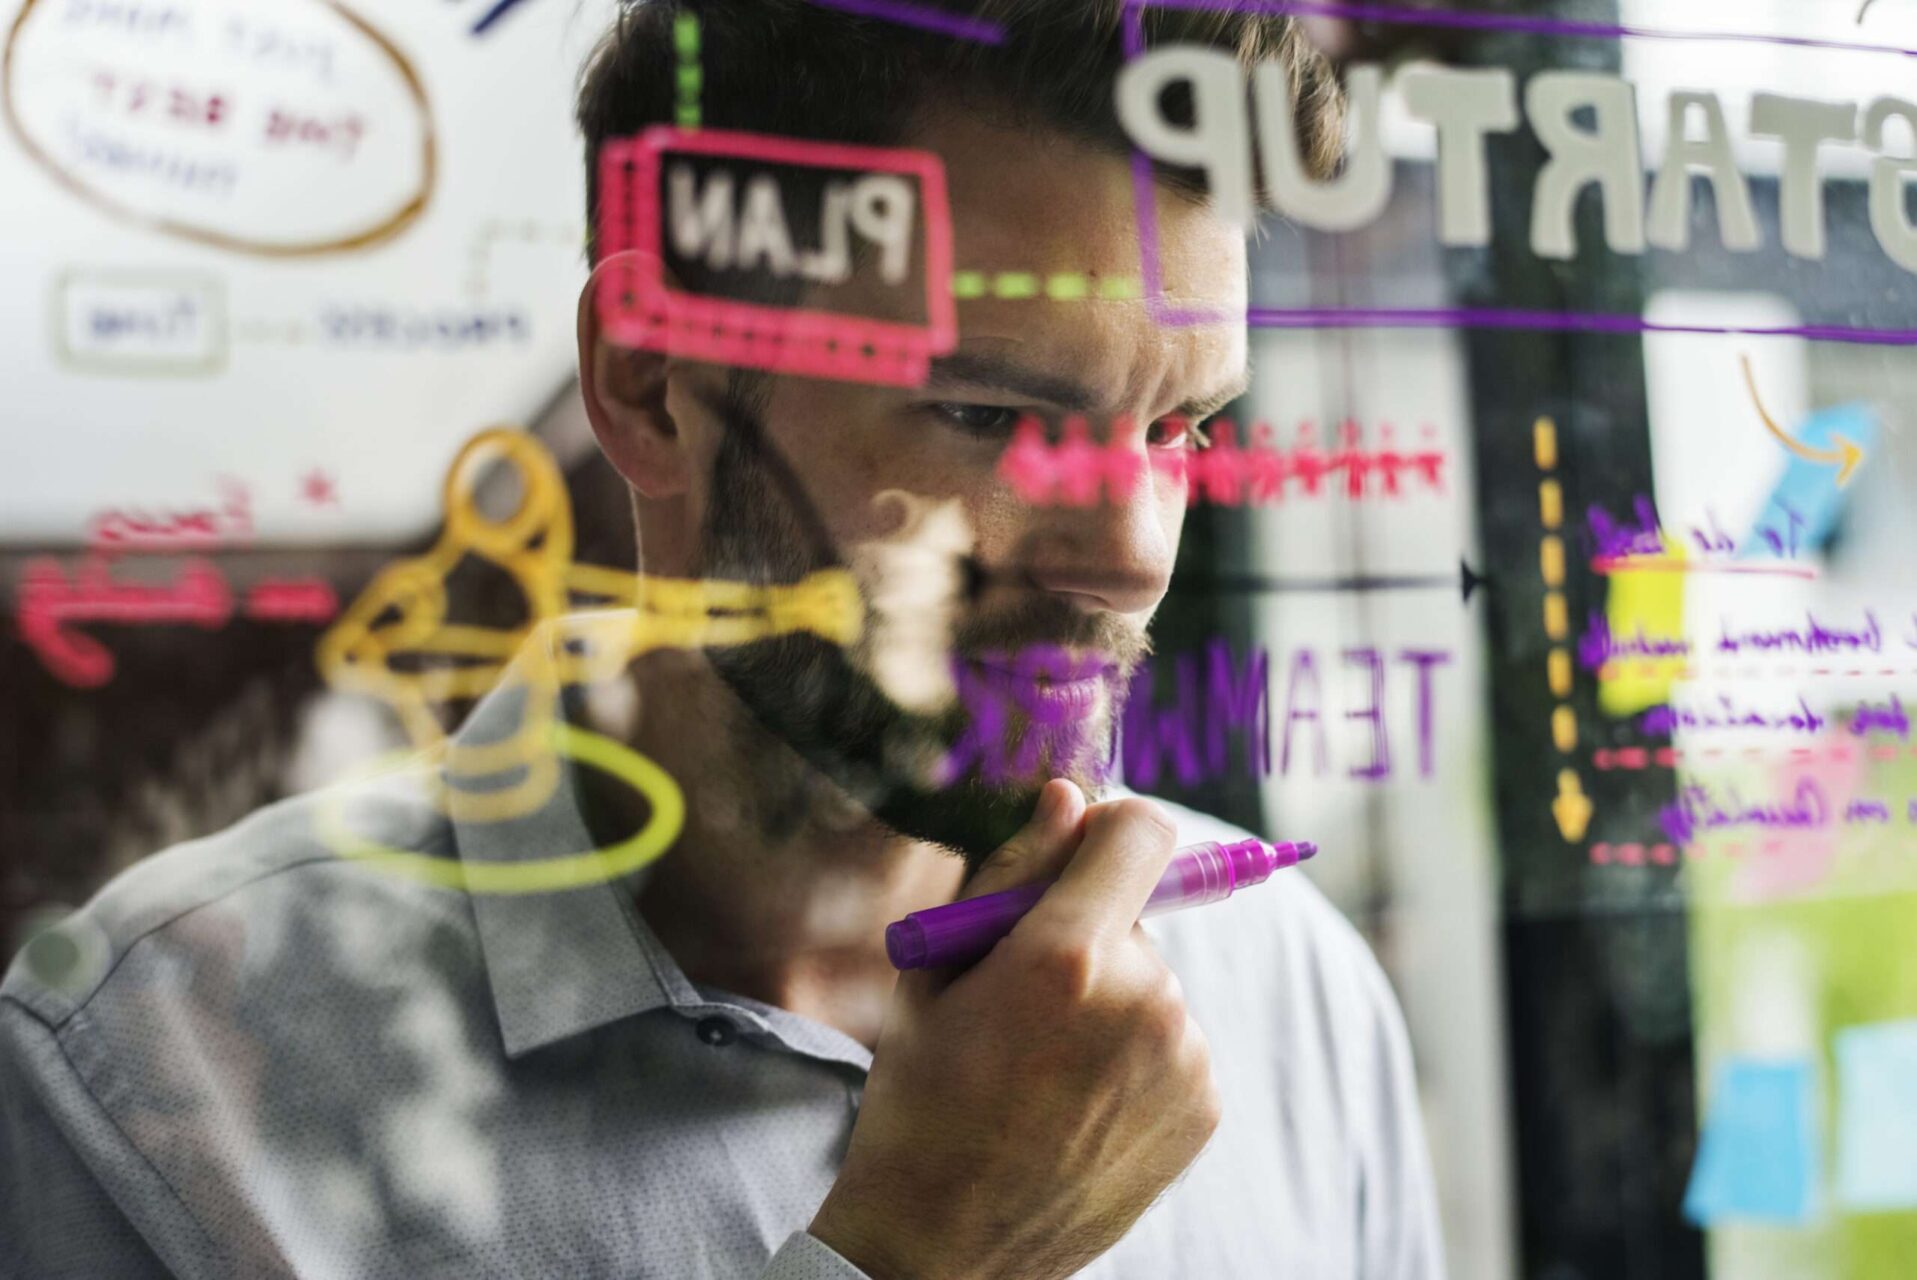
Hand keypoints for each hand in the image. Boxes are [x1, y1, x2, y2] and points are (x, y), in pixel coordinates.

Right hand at [811, 781, 1220, 1279]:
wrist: (944, 1245)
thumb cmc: (921, 1098)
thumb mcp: (934, 972)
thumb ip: (1009, 874)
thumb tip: (1071, 799)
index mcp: (1067, 957)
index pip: (1140, 831)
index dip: (1105, 833)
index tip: (1077, 858)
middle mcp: (1145, 1001)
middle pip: (1136, 914)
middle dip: (1088, 935)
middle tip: (1023, 1003)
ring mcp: (1184, 1059)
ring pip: (1153, 981)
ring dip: (1113, 1000)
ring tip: (1046, 1067)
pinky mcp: (1205, 1106)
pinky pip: (1174, 1039)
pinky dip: (1136, 1054)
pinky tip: (1079, 1102)